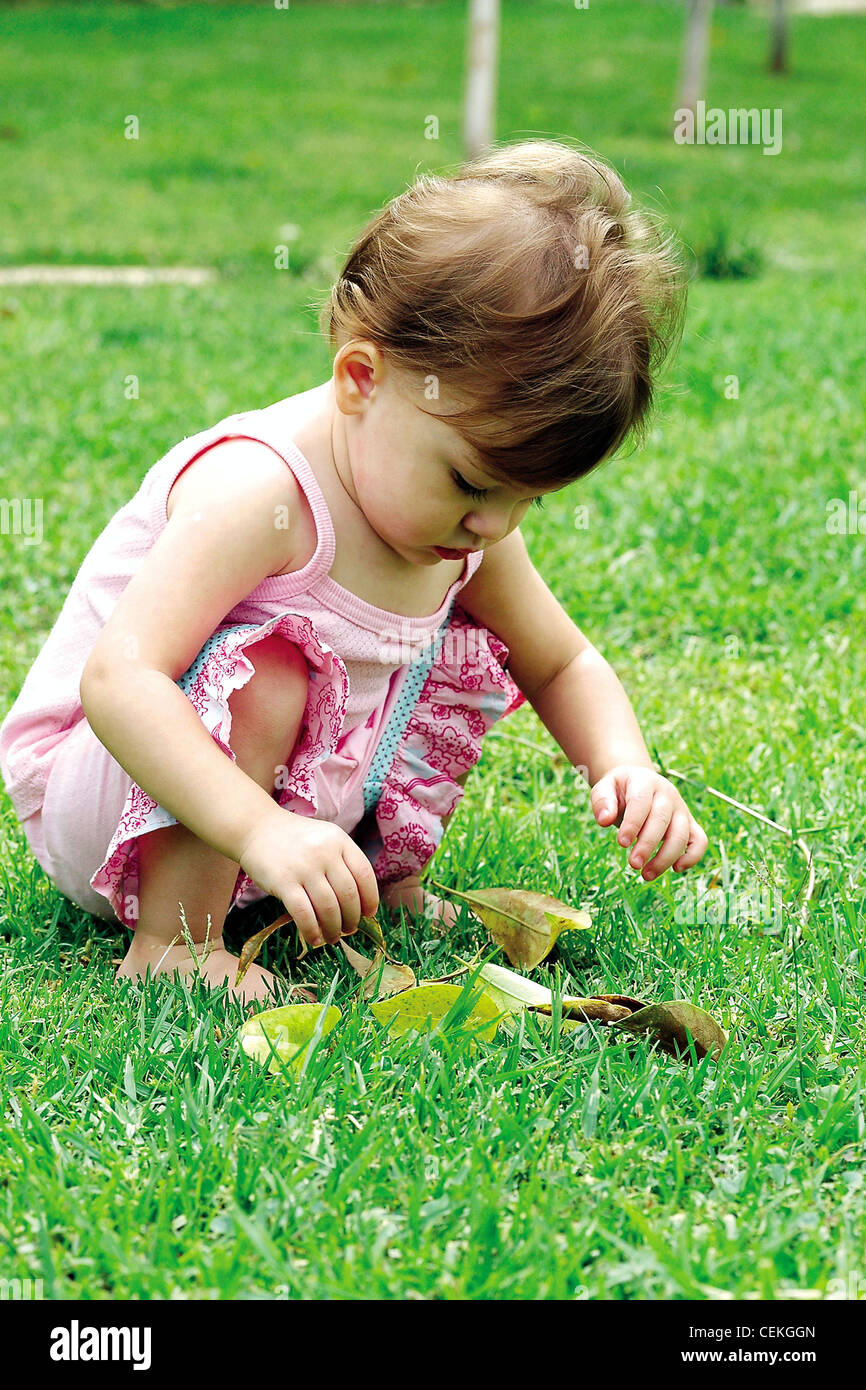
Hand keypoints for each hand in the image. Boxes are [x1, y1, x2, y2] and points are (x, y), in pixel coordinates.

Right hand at [238, 810, 379, 949]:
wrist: (256, 829)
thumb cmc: (295, 840)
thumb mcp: (325, 839)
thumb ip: (342, 862)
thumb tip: (359, 903)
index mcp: (339, 841)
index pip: (364, 874)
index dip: (370, 898)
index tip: (369, 914)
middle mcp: (325, 852)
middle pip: (348, 895)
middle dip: (352, 918)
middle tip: (349, 929)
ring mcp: (304, 867)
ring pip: (328, 908)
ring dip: (334, 929)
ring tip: (333, 938)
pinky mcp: (284, 882)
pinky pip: (303, 913)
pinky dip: (312, 931)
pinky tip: (315, 939)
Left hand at [590, 764, 707, 881]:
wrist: (639, 782)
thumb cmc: (620, 790)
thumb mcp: (604, 788)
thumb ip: (601, 801)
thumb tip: (604, 820)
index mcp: (645, 782)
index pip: (641, 802)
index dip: (633, 824)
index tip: (622, 843)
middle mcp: (667, 795)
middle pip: (662, 820)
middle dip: (648, 844)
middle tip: (633, 864)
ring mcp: (681, 809)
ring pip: (682, 834)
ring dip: (666, 857)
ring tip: (646, 875)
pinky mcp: (689, 824)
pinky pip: (699, 840)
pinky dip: (693, 856)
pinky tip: (676, 869)